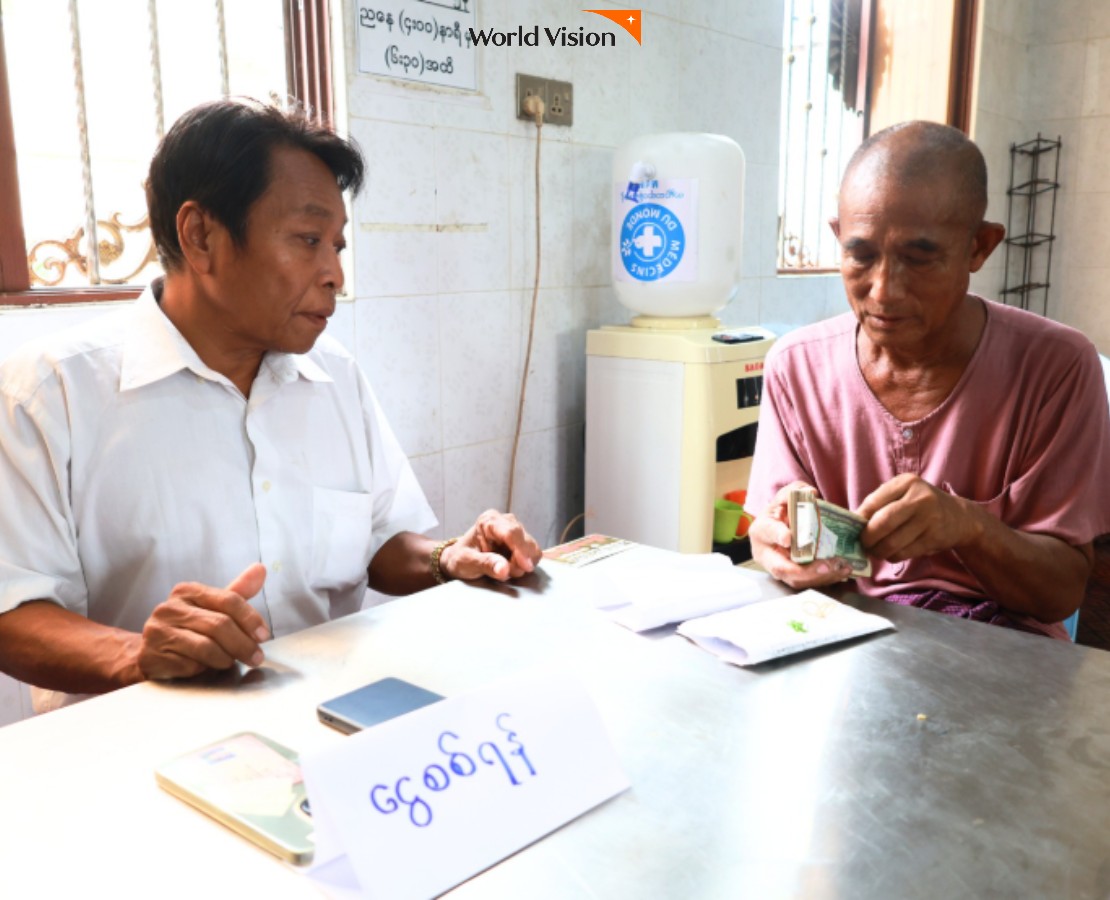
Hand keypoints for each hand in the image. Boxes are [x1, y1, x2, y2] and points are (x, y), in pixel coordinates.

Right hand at [135, 563, 270, 679]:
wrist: (149, 652)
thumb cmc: (187, 628)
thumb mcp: (212, 607)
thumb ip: (237, 592)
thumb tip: (261, 569)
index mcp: (187, 591)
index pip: (228, 600)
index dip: (250, 619)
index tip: (264, 635)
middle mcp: (169, 608)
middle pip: (219, 625)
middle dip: (243, 644)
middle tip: (256, 657)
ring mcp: (158, 632)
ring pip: (206, 647)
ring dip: (226, 658)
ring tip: (231, 663)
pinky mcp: (151, 657)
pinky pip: (189, 665)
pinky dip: (203, 670)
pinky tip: (205, 669)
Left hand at [440, 510, 541, 582]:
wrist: (460, 559)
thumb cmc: (460, 558)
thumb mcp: (467, 562)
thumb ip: (486, 564)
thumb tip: (504, 569)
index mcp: (489, 521)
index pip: (511, 532)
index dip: (521, 550)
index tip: (525, 567)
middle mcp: (505, 521)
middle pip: (525, 540)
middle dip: (520, 560)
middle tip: (504, 572)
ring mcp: (515, 530)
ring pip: (532, 548)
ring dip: (523, 563)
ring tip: (505, 569)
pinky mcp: (522, 540)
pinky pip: (533, 553)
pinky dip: (525, 563)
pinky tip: (511, 565)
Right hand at [749, 481, 854, 588]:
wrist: (779, 526)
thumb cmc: (781, 511)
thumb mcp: (786, 497)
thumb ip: (796, 491)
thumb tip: (811, 493)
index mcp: (762, 530)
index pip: (768, 532)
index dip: (777, 535)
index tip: (788, 538)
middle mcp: (766, 554)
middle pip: (780, 568)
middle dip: (804, 571)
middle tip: (826, 566)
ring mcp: (778, 569)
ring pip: (796, 580)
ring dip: (820, 577)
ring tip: (842, 568)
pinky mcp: (792, 578)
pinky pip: (808, 584)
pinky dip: (826, 579)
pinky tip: (842, 571)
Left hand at [857, 473, 980, 561]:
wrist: (959, 518)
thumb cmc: (921, 505)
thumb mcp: (904, 494)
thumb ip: (880, 503)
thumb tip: (852, 523)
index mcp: (907, 482)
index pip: (873, 502)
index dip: (858, 519)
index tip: (851, 529)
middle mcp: (919, 498)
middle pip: (882, 523)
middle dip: (867, 538)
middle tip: (862, 544)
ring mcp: (929, 519)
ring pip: (892, 542)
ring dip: (878, 551)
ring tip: (875, 551)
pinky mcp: (934, 538)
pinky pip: (904, 552)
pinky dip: (892, 556)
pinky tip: (892, 553)